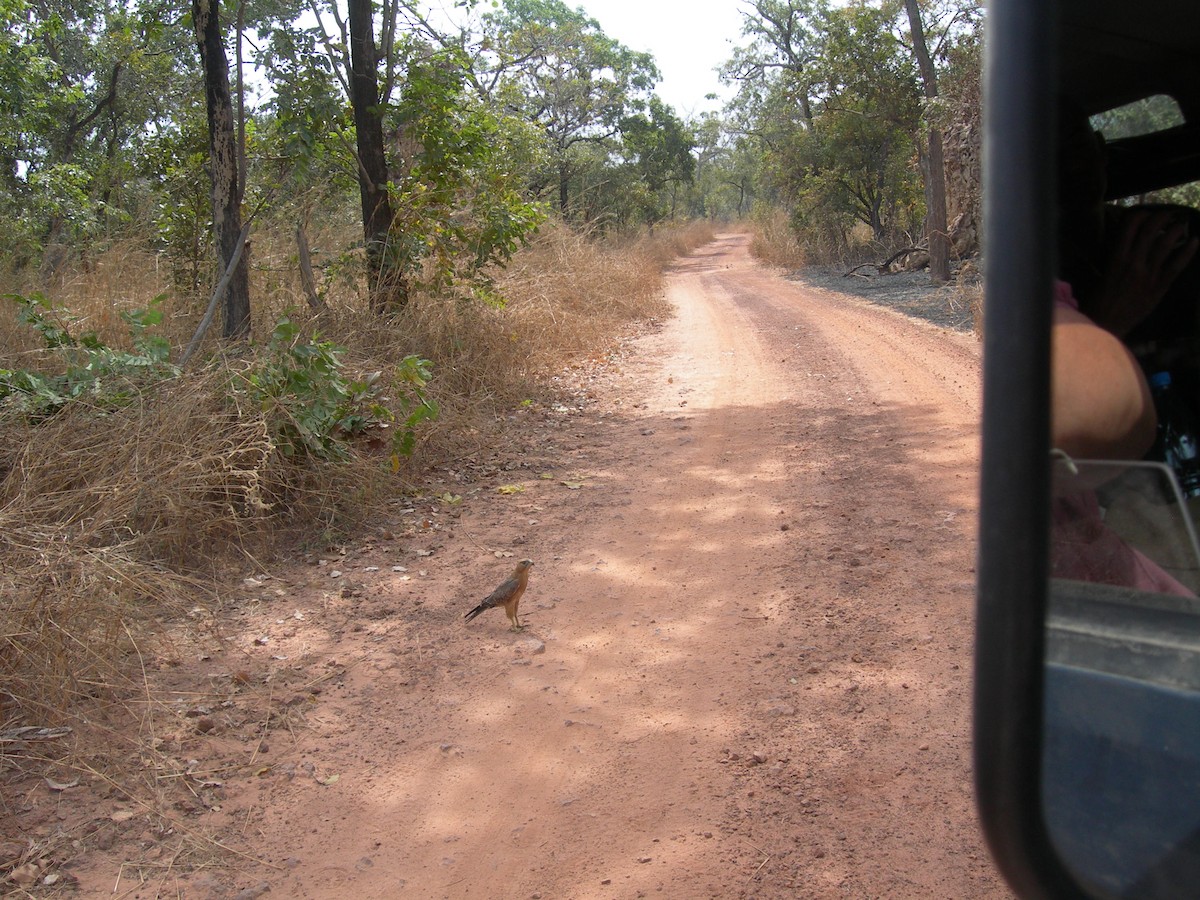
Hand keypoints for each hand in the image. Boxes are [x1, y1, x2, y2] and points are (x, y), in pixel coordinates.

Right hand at [1091, 208, 1199, 335]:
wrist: (1106, 324)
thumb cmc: (1098, 301)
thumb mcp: (1101, 275)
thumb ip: (1115, 259)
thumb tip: (1126, 245)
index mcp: (1116, 258)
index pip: (1130, 227)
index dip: (1140, 215)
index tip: (1145, 213)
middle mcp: (1134, 262)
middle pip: (1150, 231)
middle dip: (1162, 217)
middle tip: (1168, 214)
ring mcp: (1148, 274)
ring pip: (1166, 244)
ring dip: (1176, 230)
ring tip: (1181, 224)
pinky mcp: (1159, 286)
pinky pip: (1176, 266)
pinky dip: (1187, 252)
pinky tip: (1195, 241)